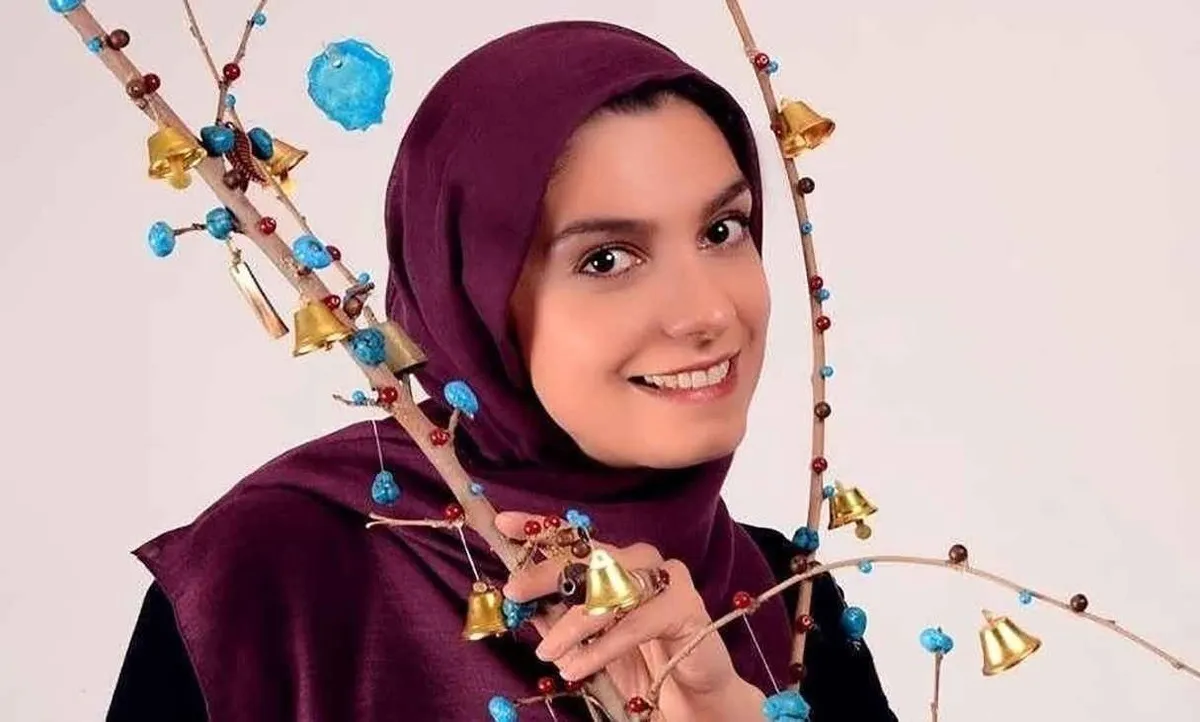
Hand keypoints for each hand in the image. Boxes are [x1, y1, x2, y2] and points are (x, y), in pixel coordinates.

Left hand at [497, 511, 764, 719]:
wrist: (690, 695)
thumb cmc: (639, 662)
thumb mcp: (586, 640)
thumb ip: (557, 618)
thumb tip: (517, 604)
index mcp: (615, 562)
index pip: (574, 538)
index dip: (539, 527)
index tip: (503, 523)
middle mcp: (640, 561)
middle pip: (589, 556)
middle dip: (547, 572)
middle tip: (514, 590)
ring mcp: (666, 579)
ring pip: (610, 590)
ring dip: (572, 623)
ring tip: (546, 653)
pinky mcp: (685, 605)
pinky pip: (634, 624)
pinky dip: (601, 648)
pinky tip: (576, 667)